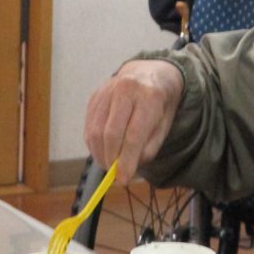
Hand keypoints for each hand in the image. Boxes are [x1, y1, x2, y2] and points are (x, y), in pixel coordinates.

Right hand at [84, 60, 183, 185]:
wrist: (150, 74)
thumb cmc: (159, 105)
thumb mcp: (164, 125)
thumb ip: (148, 147)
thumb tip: (127, 168)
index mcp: (149, 96)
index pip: (134, 134)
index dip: (127, 160)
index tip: (123, 180)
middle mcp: (126, 89)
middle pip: (111, 132)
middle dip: (111, 159)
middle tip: (114, 174)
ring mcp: (107, 90)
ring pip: (95, 130)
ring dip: (99, 154)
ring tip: (108, 165)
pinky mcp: (95, 96)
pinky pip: (89, 125)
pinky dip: (93, 144)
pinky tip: (102, 151)